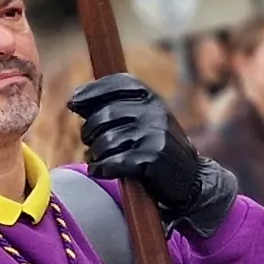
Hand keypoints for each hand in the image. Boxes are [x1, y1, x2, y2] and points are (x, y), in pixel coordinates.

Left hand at [68, 74, 239, 240]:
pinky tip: (99, 171)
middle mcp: (154, 112)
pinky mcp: (152, 158)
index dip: (90, 92)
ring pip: (106, 142)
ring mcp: (154, 134)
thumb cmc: (157, 147)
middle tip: (88, 142)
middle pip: (104, 116)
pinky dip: (101, 168)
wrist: (190, 178)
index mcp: (152, 98)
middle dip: (89, 131)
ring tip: (96, 159)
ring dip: (94, 154)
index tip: (73, 104)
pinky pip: (114, 162)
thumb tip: (74, 101)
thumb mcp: (143, 120)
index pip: (116, 84)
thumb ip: (114, 108)